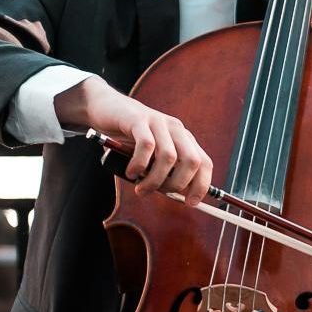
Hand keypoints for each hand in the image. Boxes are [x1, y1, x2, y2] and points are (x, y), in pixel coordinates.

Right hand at [55, 77, 212, 204]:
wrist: (106, 107)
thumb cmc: (128, 137)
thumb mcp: (151, 156)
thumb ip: (163, 171)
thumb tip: (175, 197)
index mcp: (183, 139)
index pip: (205, 163)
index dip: (201, 186)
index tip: (190, 203)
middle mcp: (176, 129)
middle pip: (192, 161)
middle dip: (177, 185)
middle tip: (158, 192)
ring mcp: (158, 122)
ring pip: (169, 157)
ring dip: (155, 180)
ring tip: (140, 188)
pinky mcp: (138, 120)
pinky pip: (146, 146)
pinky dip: (139, 165)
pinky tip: (131, 172)